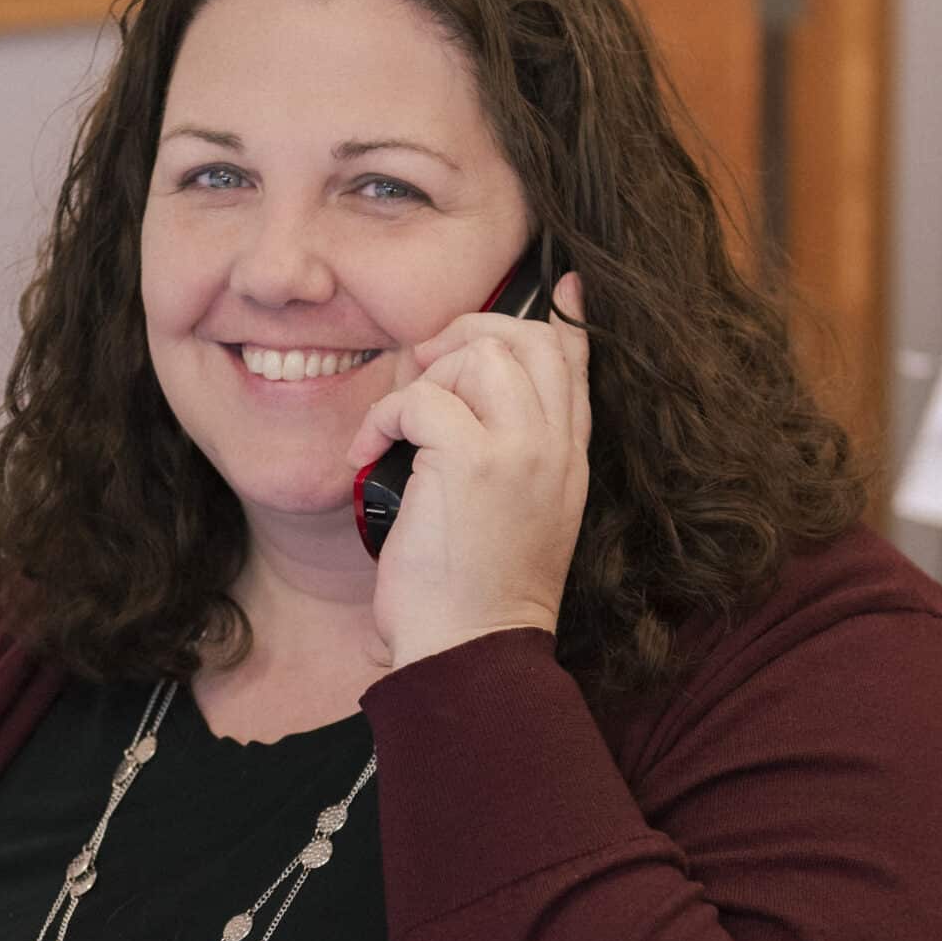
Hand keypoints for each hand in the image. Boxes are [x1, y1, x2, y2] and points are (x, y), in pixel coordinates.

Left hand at [346, 272, 590, 669]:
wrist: (473, 651)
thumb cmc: (476, 597)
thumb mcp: (520, 519)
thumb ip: (516, 460)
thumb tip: (481, 412)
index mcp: (569, 459)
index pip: (575, 361)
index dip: (560, 318)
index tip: (555, 289)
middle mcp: (555, 446)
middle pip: (528, 338)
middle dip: (468, 333)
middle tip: (423, 366)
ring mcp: (520, 449)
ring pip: (479, 353)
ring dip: (423, 378)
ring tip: (396, 423)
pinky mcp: (473, 461)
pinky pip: (420, 398)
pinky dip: (381, 418)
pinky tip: (365, 455)